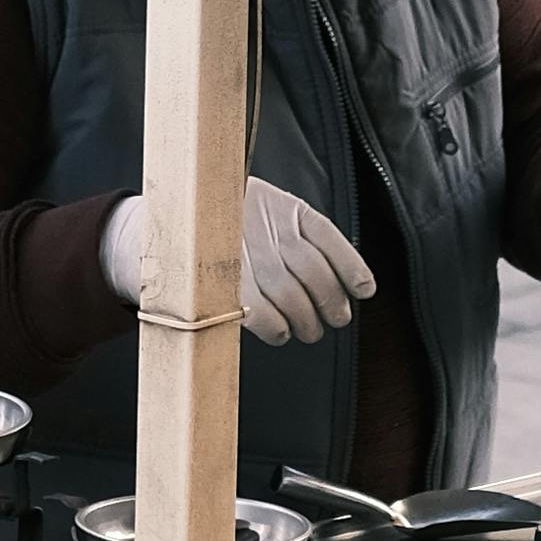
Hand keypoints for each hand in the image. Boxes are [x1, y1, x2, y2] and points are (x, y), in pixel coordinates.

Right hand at [100, 177, 378, 345]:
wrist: (175, 219)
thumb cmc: (232, 220)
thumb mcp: (269, 208)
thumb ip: (302, 233)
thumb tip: (349, 280)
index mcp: (286, 209)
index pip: (329, 239)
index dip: (351, 268)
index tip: (365, 290)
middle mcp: (269, 231)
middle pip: (315, 275)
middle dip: (332, 303)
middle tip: (337, 318)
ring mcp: (248, 257)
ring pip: (293, 298)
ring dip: (309, 321)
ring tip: (311, 329)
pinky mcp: (227, 285)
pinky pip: (263, 316)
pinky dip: (278, 330)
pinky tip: (282, 332)